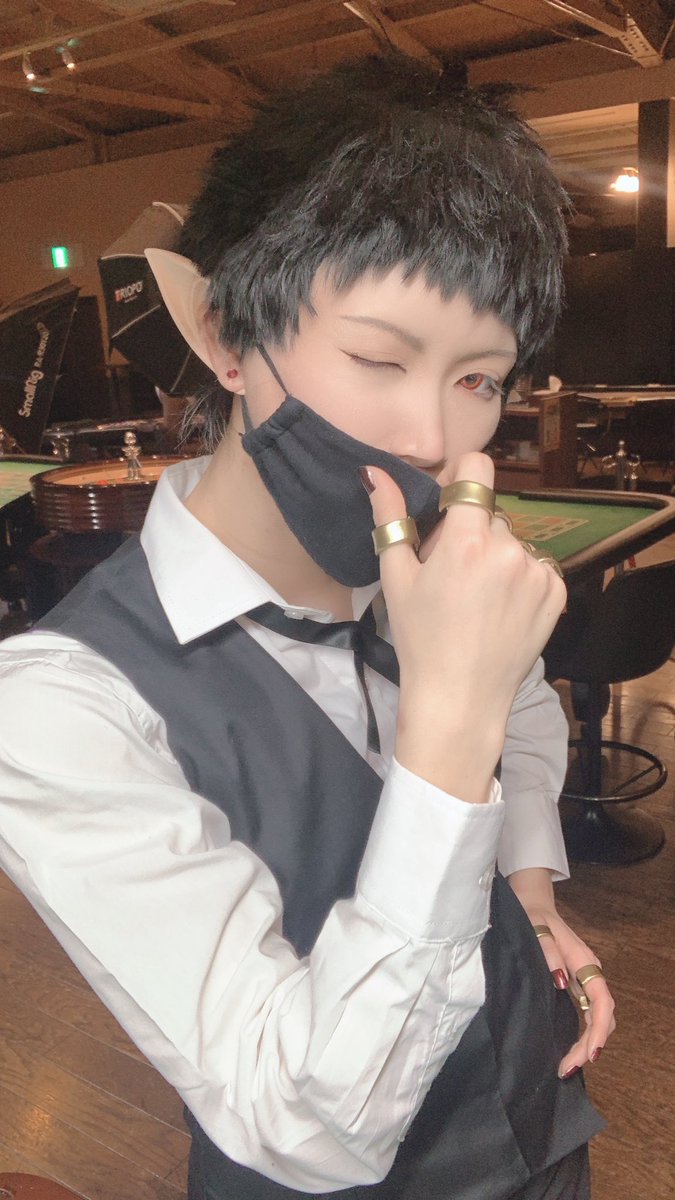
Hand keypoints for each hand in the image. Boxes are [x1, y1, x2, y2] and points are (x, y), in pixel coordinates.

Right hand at [363, 453, 566, 799]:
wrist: (460, 698)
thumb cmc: (420, 638)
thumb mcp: (396, 577)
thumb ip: (390, 517)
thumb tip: (374, 471)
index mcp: (467, 539)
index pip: (477, 469)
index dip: (460, 481)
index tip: (448, 506)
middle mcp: (509, 547)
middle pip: (490, 514)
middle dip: (471, 533)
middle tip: (453, 574)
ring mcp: (537, 571)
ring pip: (513, 542)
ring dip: (497, 558)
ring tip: (478, 599)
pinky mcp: (556, 593)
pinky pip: (535, 567)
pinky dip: (519, 580)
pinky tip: (500, 610)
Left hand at [509, 868, 616, 1076]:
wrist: (532, 904)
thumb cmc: (532, 916)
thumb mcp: (535, 929)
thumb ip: (547, 952)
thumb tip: (560, 982)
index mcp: (583, 960)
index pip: (602, 999)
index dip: (599, 1029)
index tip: (591, 1053)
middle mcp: (590, 972)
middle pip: (602, 1016)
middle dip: (590, 1045)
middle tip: (567, 1069)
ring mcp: (584, 979)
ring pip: (597, 1018)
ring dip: (587, 1043)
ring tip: (568, 1066)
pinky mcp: (576, 984)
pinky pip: (587, 1014)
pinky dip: (583, 1035)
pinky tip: (572, 1049)